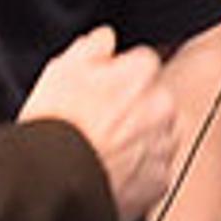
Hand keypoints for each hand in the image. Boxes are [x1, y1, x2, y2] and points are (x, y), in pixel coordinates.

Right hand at [20, 26, 181, 220]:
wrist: (57, 181)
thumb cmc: (56, 124)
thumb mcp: (62, 69)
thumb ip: (92, 46)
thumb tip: (105, 39)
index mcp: (141, 73)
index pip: (142, 63)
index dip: (118, 76)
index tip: (102, 90)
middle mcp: (162, 106)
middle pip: (154, 99)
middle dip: (134, 108)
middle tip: (99, 123)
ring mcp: (164, 145)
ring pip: (157, 135)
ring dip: (139, 139)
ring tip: (102, 150)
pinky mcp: (161, 180)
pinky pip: (154, 170)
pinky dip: (138, 172)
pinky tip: (109, 171)